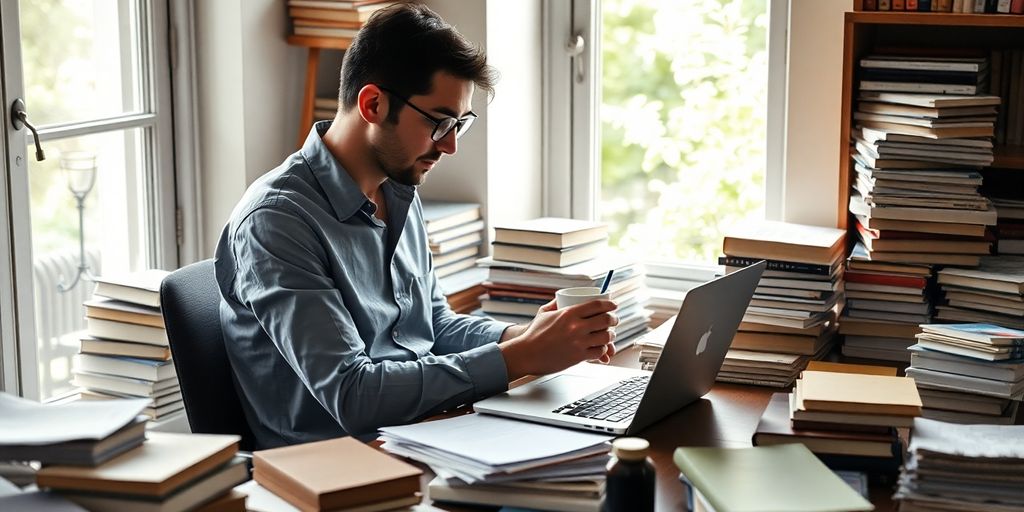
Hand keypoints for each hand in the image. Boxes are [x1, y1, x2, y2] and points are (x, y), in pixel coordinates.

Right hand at [499, 299, 618, 379]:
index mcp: (568, 313)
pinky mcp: (578, 357)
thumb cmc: (534, 334)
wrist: (527, 354)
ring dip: (611, 336)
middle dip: (614, 319)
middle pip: (606, 320)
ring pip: (606, 337)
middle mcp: (576, 327)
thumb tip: (564, 297)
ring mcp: (578, 342)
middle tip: (614, 320)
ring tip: (609, 335)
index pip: (597, 305)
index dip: (610, 304)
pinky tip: (600, 348)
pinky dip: (603, 350)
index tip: (614, 305)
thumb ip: (555, 303)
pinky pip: (599, 352)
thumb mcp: (544, 313)